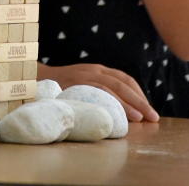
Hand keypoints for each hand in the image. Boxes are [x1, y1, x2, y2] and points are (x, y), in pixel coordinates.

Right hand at [37, 61, 158, 121]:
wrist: (36, 78)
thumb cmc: (62, 86)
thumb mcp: (83, 84)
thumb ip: (99, 91)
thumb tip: (121, 110)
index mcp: (98, 70)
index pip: (125, 79)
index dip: (139, 93)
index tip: (147, 109)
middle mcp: (94, 70)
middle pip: (124, 83)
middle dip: (141, 100)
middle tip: (153, 117)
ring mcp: (86, 75)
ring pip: (115, 87)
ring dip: (131, 103)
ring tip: (142, 118)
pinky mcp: (78, 83)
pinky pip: (101, 92)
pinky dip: (115, 103)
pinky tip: (124, 116)